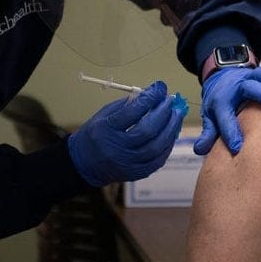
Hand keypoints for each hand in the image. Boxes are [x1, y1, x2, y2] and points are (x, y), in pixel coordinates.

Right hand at [68, 81, 186, 186]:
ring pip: (155, 147)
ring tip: (177, 115)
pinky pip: (157, 160)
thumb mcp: (104, 115)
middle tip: (171, 101)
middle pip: (147, 130)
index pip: (132, 112)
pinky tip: (171, 134)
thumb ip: (127, 105)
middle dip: (163, 113)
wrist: (83, 164)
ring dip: (170, 129)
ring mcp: (126, 163)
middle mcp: (116, 148)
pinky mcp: (135, 174)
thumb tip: (152, 94)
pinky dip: (167, 146)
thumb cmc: (95, 134)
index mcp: (106, 129)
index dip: (150, 98)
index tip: (160, 87)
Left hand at [196, 56, 260, 154]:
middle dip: (260, 93)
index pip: (225, 118)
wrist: (221, 79)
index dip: (230, 133)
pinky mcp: (258, 71)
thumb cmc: (220, 102)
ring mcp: (248, 78)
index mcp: (222, 103)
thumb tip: (200, 150)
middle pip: (247, 88)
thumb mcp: (211, 117)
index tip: (237, 147)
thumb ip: (208, 134)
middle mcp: (236, 88)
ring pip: (259, 74)